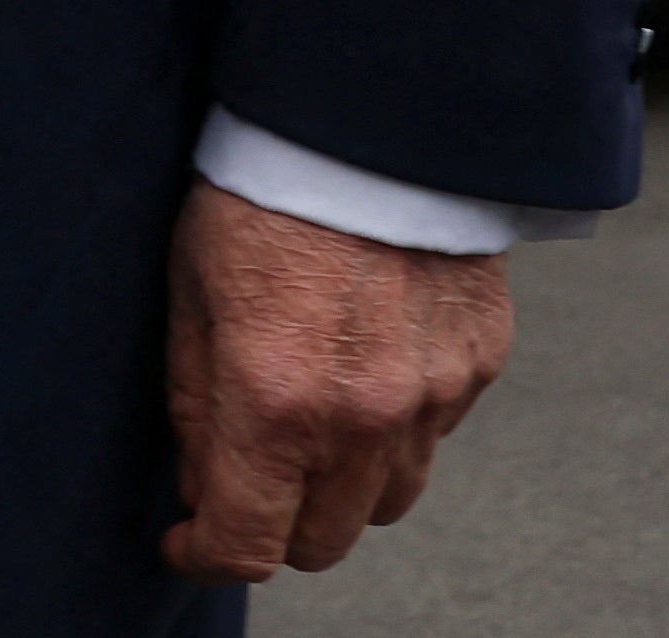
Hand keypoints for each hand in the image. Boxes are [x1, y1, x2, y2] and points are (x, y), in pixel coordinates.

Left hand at [162, 178, 512, 581]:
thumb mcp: (191, 292)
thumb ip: (195, 404)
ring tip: (316, 417)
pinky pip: (436, 432)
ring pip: (387, 499)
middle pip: (323, 542)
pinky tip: (370, 359)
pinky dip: (400, 423)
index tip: (189, 538)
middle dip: (278, 524)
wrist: (369, 113)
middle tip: (250, 476)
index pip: (246, 546)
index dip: (206, 555)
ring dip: (345, 483)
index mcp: (275, 401)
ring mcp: (431, 393)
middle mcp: (362, 415)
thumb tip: (202, 483)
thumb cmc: (265, 189)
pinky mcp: (479, 361)